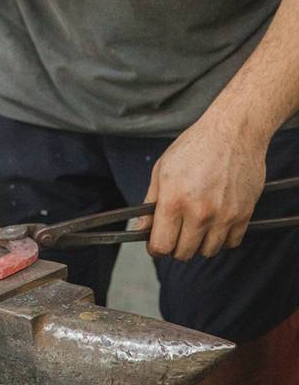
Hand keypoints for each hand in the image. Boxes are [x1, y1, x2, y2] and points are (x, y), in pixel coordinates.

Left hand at [139, 111, 268, 260]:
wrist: (233, 131)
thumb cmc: (195, 146)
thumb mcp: (162, 169)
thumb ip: (150, 203)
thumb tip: (140, 228)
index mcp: (174, 201)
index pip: (161, 246)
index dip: (156, 248)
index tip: (157, 243)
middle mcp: (199, 212)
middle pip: (183, 253)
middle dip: (176, 246)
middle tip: (177, 230)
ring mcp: (224, 216)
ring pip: (208, 251)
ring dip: (200, 243)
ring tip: (197, 223)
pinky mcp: (243, 214)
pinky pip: (231, 243)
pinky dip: (222, 237)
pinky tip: (216, 221)